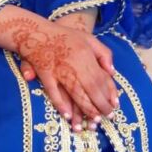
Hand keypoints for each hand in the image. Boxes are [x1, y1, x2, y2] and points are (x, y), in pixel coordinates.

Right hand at [0, 12, 117, 125]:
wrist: (36, 30)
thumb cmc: (64, 35)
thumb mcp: (88, 38)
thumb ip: (104, 53)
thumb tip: (112, 72)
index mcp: (86, 53)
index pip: (101, 78)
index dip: (109, 93)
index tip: (114, 106)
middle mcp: (74, 62)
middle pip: (91, 88)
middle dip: (100, 105)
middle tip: (107, 117)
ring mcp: (59, 68)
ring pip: (75, 92)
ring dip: (85, 108)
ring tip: (93, 121)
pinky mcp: (45, 73)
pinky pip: (53, 91)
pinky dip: (60, 104)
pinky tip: (68, 115)